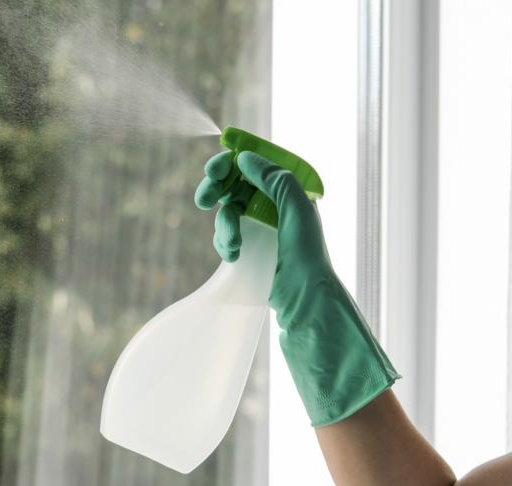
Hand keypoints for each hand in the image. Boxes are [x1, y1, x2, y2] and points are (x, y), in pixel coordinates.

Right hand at [195, 150, 398, 425]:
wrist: (305, 302)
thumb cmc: (308, 256)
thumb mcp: (296, 209)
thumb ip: (274, 178)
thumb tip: (245, 159)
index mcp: (290, 190)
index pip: (256, 164)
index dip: (233, 161)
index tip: (215, 169)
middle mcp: (276, 205)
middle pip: (236, 183)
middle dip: (217, 189)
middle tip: (203, 199)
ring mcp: (262, 227)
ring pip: (228, 210)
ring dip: (224, 224)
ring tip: (232, 244)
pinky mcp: (251, 248)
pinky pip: (227, 234)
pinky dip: (225, 242)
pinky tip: (233, 256)